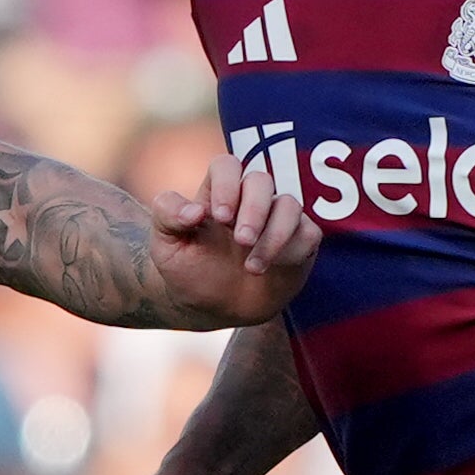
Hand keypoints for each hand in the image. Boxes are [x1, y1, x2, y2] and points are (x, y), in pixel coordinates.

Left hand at [144, 147, 317, 324]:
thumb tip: (194, 209)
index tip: (220, 217)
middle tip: (241, 241)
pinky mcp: (300, 241)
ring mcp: (277, 218)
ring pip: (290, 204)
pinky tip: (273, 268)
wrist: (214, 309)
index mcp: (217, 194)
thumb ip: (167, 216)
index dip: (227, 184)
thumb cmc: (190, 271)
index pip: (227, 166)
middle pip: (261, 180)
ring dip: (274, 234)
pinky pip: (308, 233)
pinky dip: (293, 250)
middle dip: (254, 210)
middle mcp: (250, 200)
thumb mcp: (165, 247)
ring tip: (252, 267)